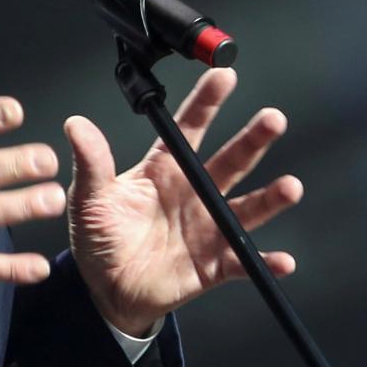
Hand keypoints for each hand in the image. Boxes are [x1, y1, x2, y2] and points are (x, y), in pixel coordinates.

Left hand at [62, 66, 302, 335]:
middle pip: (231, 160)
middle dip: (253, 140)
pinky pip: (243, 261)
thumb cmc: (101, 238)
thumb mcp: (88, 200)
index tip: (225, 76)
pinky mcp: (214, 264)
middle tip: (273, 119)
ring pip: (246, 208)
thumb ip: (91, 164)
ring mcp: (209, 227)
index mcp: (165, 169)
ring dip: (271, 198)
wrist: (107, 291)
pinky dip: (265, 261)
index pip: (190, 127)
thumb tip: (76, 125)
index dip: (208, 101)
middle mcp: (195, 192)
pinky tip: (283, 260)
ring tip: (290, 188)